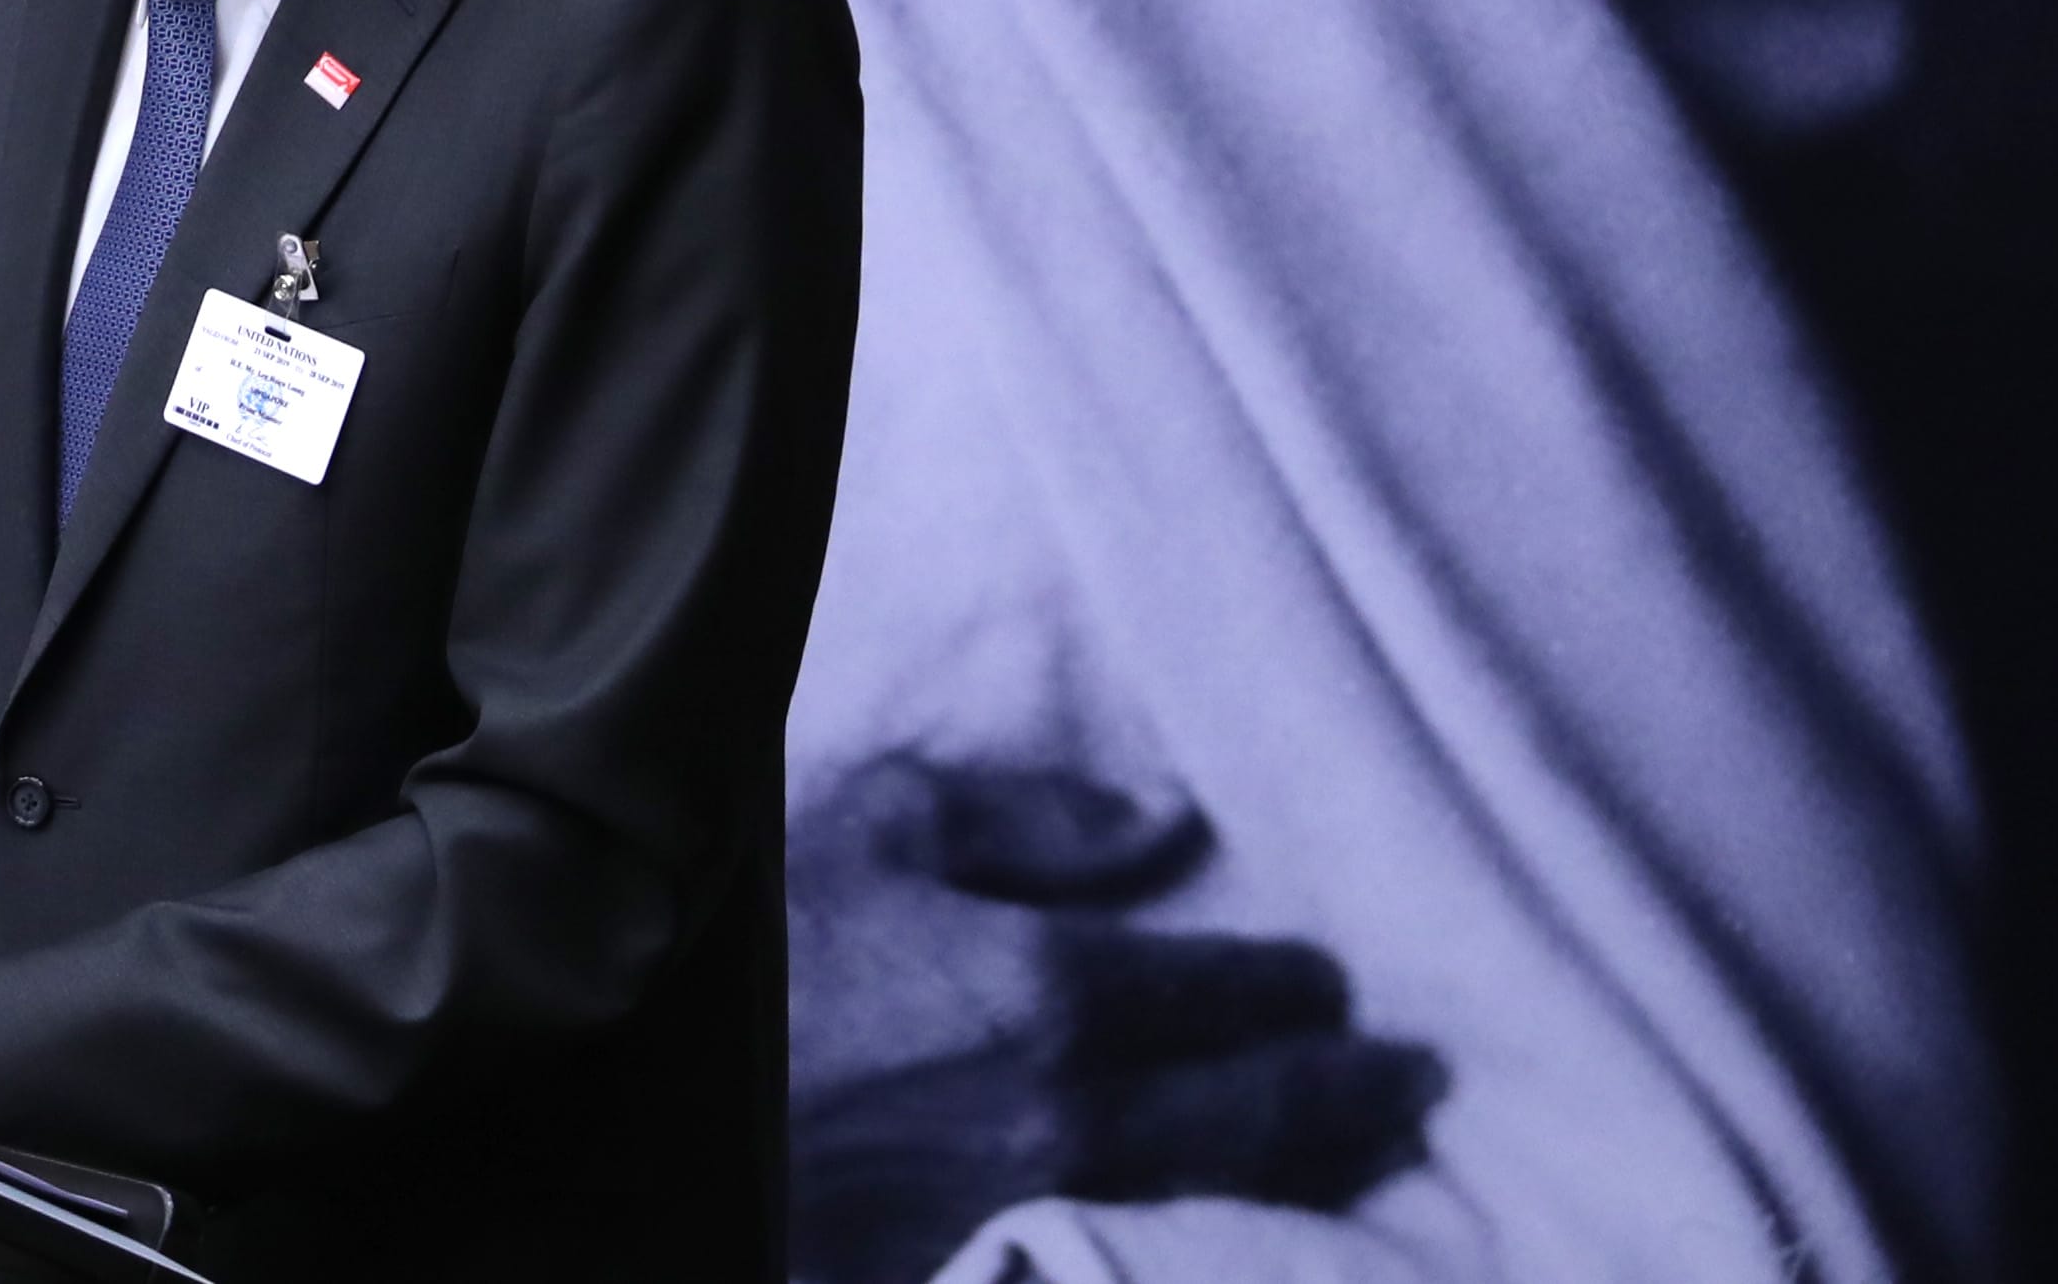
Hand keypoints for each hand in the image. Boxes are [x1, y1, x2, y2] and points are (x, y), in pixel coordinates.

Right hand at [787, 759, 1441, 1283]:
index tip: (1338, 980)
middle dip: (1347, 1095)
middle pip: (1252, 1116)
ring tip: (1369, 1156)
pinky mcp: (970, 1267)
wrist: (638, 1095)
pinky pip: (1125, 1251)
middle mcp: (1068, 1115)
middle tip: (1419, 1081)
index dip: (1297, 986)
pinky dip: (1198, 1234)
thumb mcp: (872, 821)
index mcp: (1052, 990)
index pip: (1229, 992)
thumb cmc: (745, 932)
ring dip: (1304, 1175)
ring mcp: (1025, 1208)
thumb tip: (1165, 820)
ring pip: (1210, 1199)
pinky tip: (1224, 1225)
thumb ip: (1032, 819)